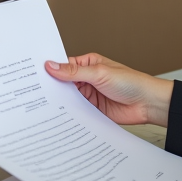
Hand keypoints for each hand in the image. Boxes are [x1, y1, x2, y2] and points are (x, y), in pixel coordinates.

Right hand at [45, 53, 173, 125]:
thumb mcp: (100, 73)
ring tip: (41, 105)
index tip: (33, 73)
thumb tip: (51, 66)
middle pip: (63, 83)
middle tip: (33, 91)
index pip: (63, 65)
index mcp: (87, 64)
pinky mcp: (92, 110)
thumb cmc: (131, 82)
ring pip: (68, 98)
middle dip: (51, 87)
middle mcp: (86, 79)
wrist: (148, 104)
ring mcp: (89, 95)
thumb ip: (74, 72)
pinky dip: (68, 114)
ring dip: (59, 101)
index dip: (49, 69)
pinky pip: (76, 112)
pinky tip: (58, 116)